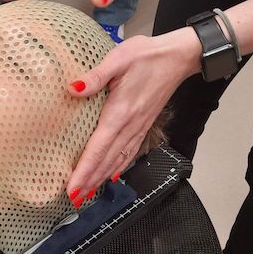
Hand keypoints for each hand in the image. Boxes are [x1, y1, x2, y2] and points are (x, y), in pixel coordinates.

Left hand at [64, 29, 200, 196]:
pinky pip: (129, 152)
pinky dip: (119, 167)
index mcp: (121, 112)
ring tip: (88, 192)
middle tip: (74, 198)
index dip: (85, 170)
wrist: (179, 57)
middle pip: (107, 160)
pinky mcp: (144, 124)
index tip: (73, 187)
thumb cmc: (148, 55)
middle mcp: (130, 125)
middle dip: (90, 180)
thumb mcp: (118, 58)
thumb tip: (72, 89)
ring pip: (119, 159)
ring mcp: (139, 127)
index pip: (98, 148)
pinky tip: (112, 174)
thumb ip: (95, 76)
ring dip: (102, 177)